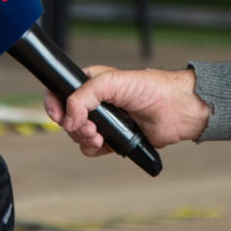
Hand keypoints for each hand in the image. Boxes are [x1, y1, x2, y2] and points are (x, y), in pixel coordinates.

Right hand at [44, 66, 208, 156]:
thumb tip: (69, 118)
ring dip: (83, 138)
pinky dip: (93, 148)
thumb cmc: (151, 88)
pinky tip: (105, 143)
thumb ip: (83, 96)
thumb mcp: (111, 82)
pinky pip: (93, 148)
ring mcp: (105, 121)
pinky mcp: (114, 138)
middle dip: (73, 126)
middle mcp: (96, 102)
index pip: (61, 92)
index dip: (54, 104)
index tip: (58, 114)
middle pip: (67, 118)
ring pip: (78, 135)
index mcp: (92, 83)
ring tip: (98, 136)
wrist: (176, 109)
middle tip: (88, 126)